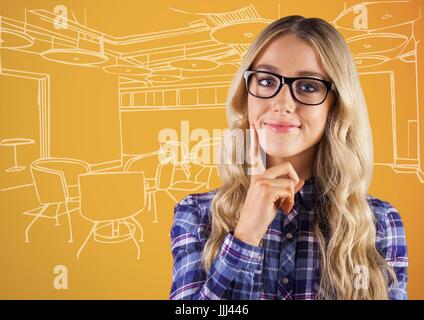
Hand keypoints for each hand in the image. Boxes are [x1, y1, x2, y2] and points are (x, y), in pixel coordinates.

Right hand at [233, 124, 304, 245]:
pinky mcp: (265, 190)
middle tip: (287, 198)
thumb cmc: (261, 216)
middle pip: (288, 167)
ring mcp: (260, 182)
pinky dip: (290, 203)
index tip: (254, 125)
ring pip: (290, 181)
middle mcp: (258, 176)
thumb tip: (300, 181)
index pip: (257, 156)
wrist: (249, 229)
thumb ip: (287, 189)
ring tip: (282, 207)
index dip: (255, 140)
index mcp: (257, 176)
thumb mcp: (275, 200)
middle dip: (294, 181)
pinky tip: (282, 210)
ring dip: (291, 197)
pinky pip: (289, 190)